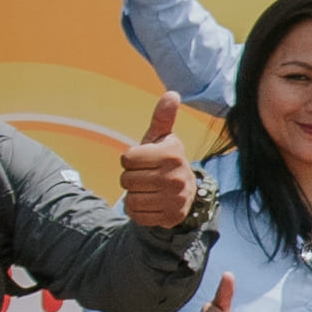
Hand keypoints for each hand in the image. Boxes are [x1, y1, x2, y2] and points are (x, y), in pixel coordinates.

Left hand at [116, 96, 200, 233]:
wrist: (185, 193)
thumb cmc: (165, 161)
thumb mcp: (162, 139)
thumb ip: (163, 117)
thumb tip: (172, 93)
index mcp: (172, 154)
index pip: (127, 159)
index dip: (130, 160)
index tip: (144, 161)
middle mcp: (176, 177)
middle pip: (126, 180)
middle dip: (131, 179)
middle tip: (146, 177)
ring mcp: (175, 199)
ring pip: (130, 200)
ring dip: (134, 196)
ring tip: (148, 191)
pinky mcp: (171, 217)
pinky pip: (137, 216)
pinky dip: (138, 212)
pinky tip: (150, 204)